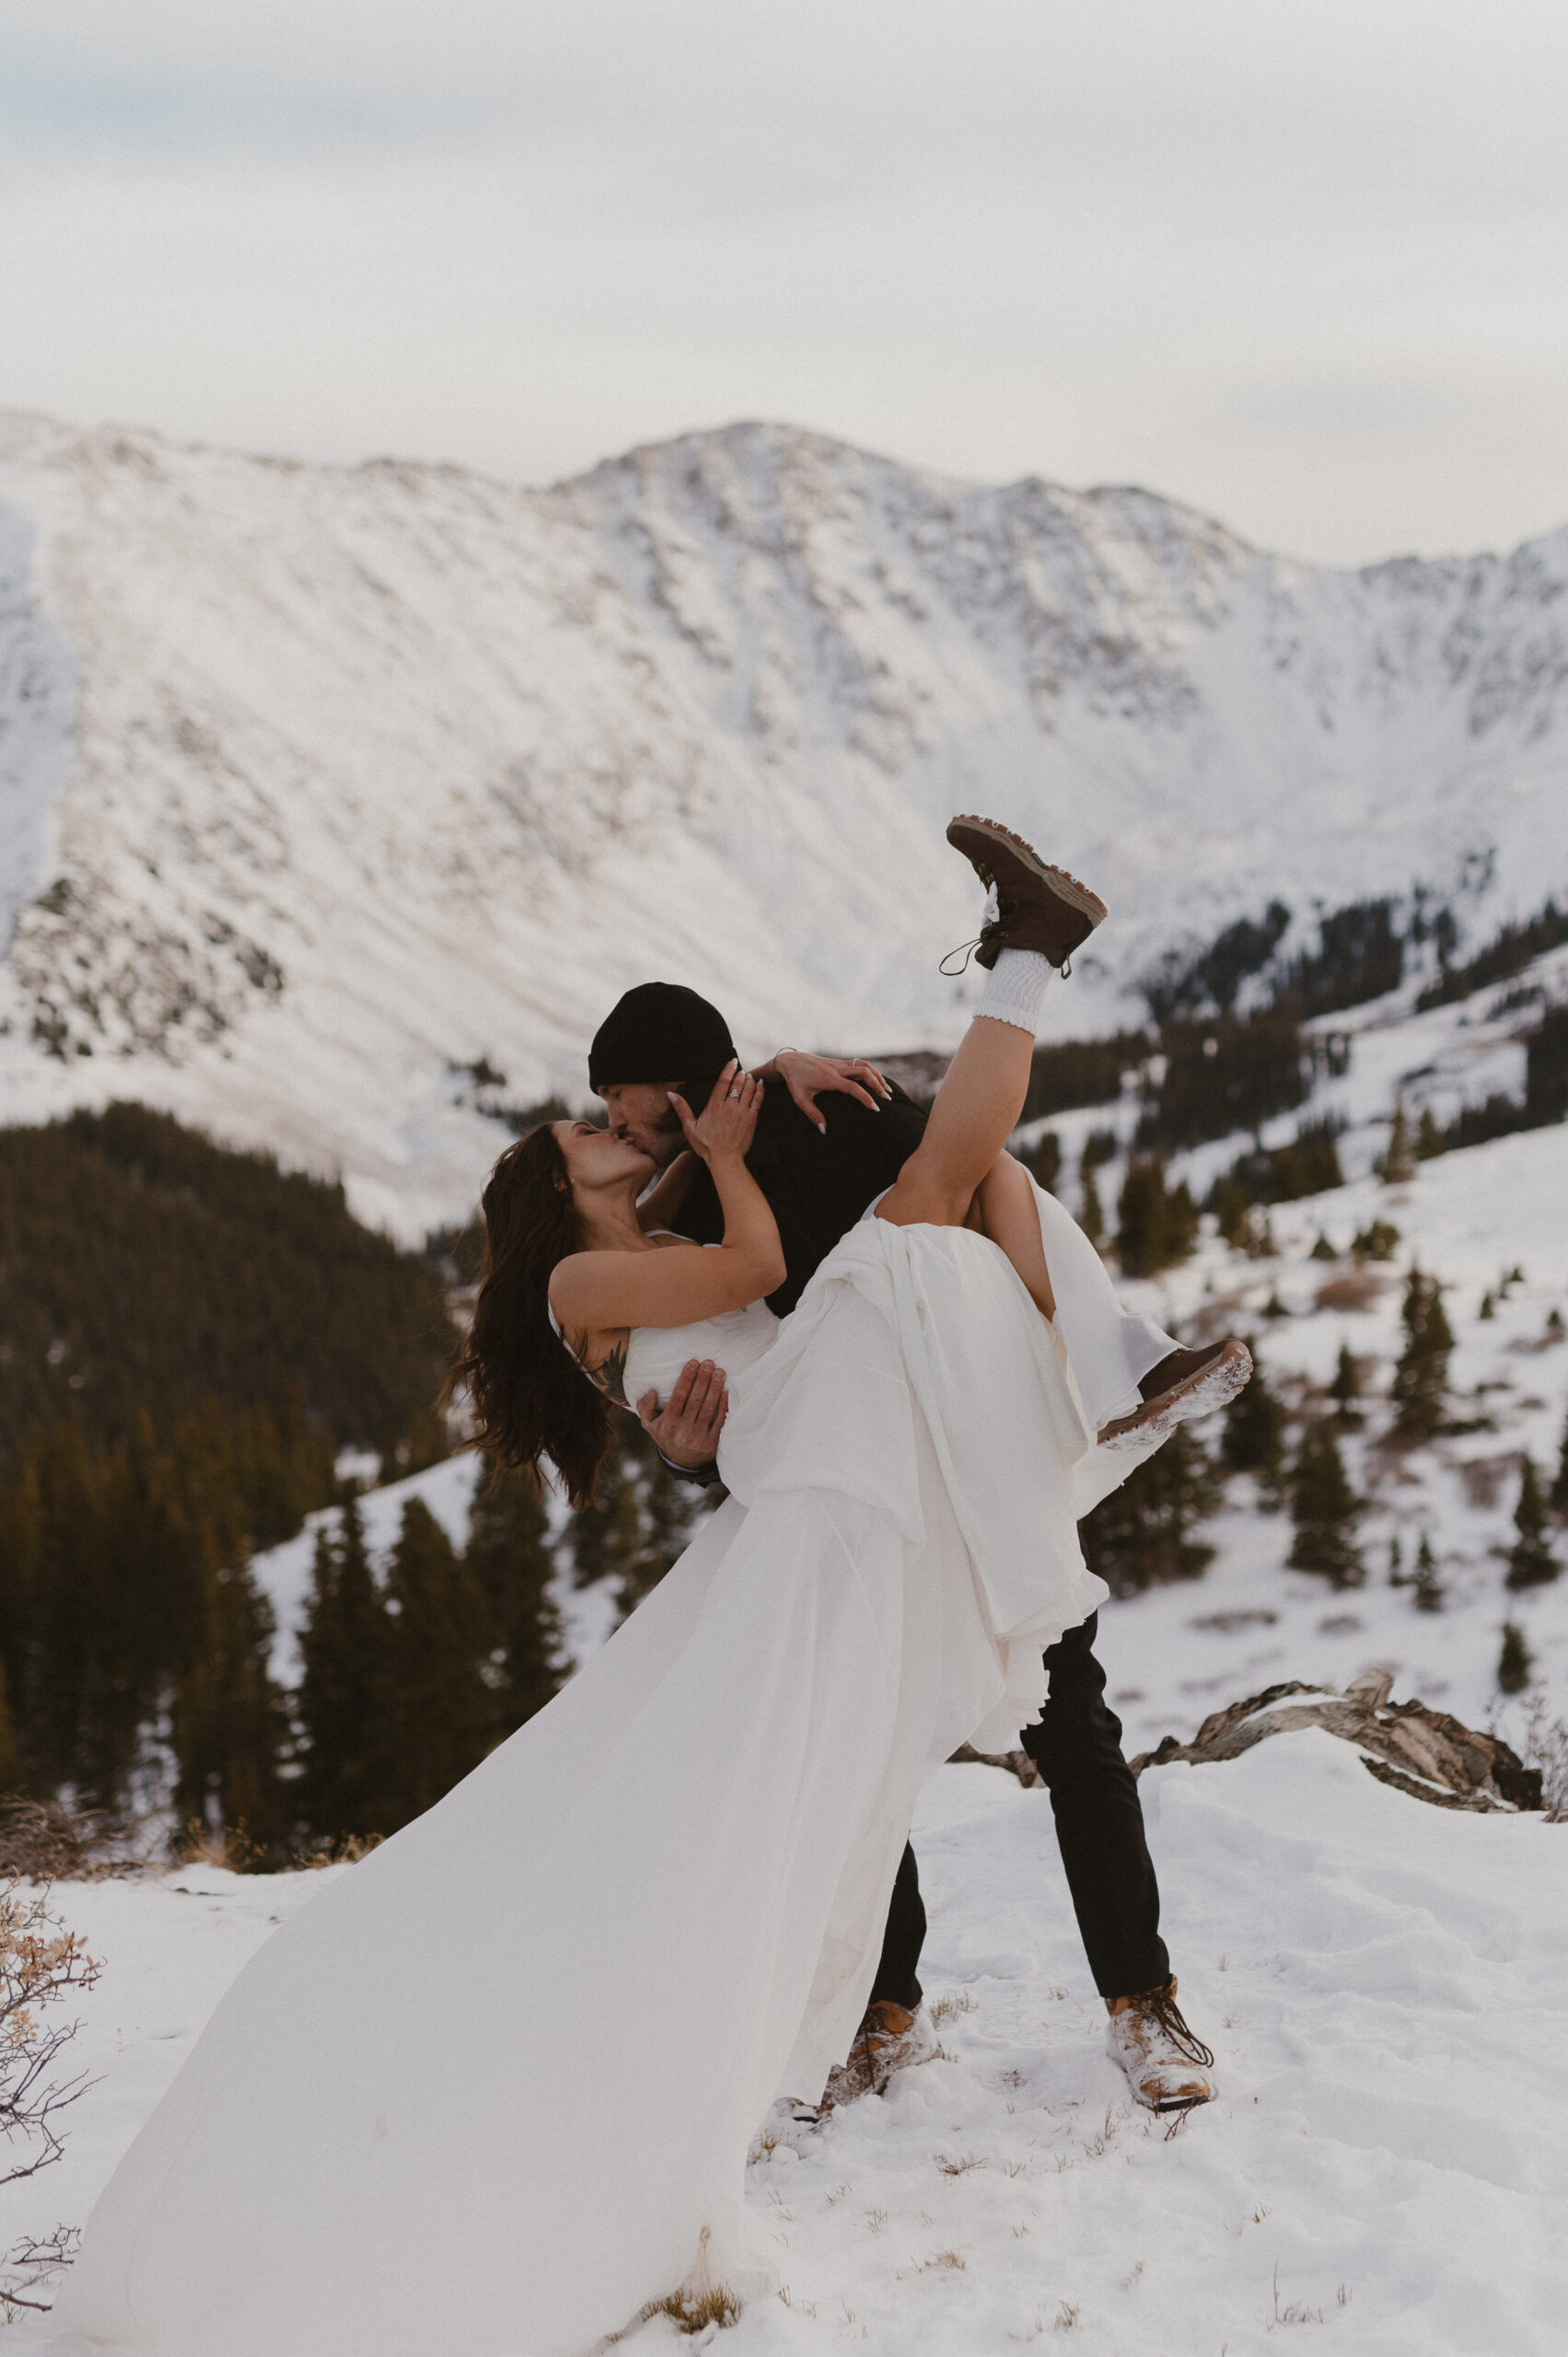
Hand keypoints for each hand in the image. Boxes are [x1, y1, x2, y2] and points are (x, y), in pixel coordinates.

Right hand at [637, 1359, 728, 1468]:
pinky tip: (727, 1392)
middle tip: (709, 1363)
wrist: (681, 1463)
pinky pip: (719, 1422)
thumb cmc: (666, 1435)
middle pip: (695, 1400)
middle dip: (703, 1379)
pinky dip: (724, 1406)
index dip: (687, 1378)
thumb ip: (645, 1407)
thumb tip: (652, 1392)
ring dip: (715, 1388)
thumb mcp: (649, 1424)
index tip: (694, 1363)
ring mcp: (698, 1438)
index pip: (678, 1396)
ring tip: (720, 1372)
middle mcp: (682, 1431)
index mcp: (667, 1424)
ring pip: (708, 1409)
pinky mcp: (711, 1443)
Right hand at [668, 1061, 760, 1162]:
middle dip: (740, 1074)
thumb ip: (682, 1109)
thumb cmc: (706, 1145)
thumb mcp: (690, 1128)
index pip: (723, 1082)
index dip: (728, 1069)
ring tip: (748, 1076)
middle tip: (740, 1070)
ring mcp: (741, 1113)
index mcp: (714, 1106)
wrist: (724, 1160)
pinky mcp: (751, 1120)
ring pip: (748, 1090)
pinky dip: (760, 1090)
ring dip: (749, 1080)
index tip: (732, 1062)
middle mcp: (729, 1107)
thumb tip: (671, 1094)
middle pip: (737, 1083)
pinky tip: (760, 1083)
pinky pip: (758, 1100)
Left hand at [775, 1050, 892, 1135]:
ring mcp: (839, 1063)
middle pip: (864, 1072)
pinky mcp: (840, 1062)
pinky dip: (872, 1071)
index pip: (853, 1087)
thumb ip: (813, 1115)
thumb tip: (824, 1131)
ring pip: (865, 1065)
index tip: (876, 1108)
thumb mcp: (800, 1099)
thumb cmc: (795, 1081)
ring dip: (878, 1076)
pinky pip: (860, 1063)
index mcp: (828, 1079)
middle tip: (887, 1099)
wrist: (791, 1061)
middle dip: (878, 1085)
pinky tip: (878, 1081)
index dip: (866, 1097)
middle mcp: (836, 1069)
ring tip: (887, 1089)